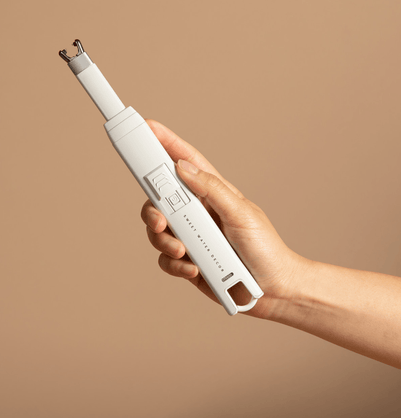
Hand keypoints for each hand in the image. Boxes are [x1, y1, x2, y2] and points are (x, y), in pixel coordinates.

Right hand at [140, 119, 305, 318]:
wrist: (272, 289)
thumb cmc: (264, 247)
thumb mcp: (241, 212)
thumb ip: (211, 188)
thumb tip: (181, 167)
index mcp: (211, 192)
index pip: (184, 162)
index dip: (165, 143)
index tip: (146, 128)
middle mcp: (196, 212)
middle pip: (159, 199)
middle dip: (153, 209)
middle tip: (160, 219)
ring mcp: (190, 237)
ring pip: (157, 231)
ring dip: (164, 241)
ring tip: (183, 251)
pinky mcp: (186, 261)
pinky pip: (166, 259)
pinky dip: (175, 264)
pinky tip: (193, 268)